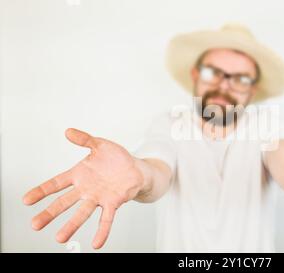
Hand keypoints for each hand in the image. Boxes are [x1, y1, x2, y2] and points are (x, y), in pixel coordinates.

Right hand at [23, 128, 144, 248]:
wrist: (136, 169)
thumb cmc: (117, 158)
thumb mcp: (100, 144)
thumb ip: (84, 139)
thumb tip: (68, 131)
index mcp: (79, 174)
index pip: (56, 183)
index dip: (41, 191)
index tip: (26, 200)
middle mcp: (86, 189)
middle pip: (64, 202)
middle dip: (49, 213)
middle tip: (34, 225)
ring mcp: (98, 197)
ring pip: (82, 213)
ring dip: (71, 225)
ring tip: (60, 238)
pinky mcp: (113, 203)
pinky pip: (106, 219)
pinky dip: (102, 231)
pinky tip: (97, 244)